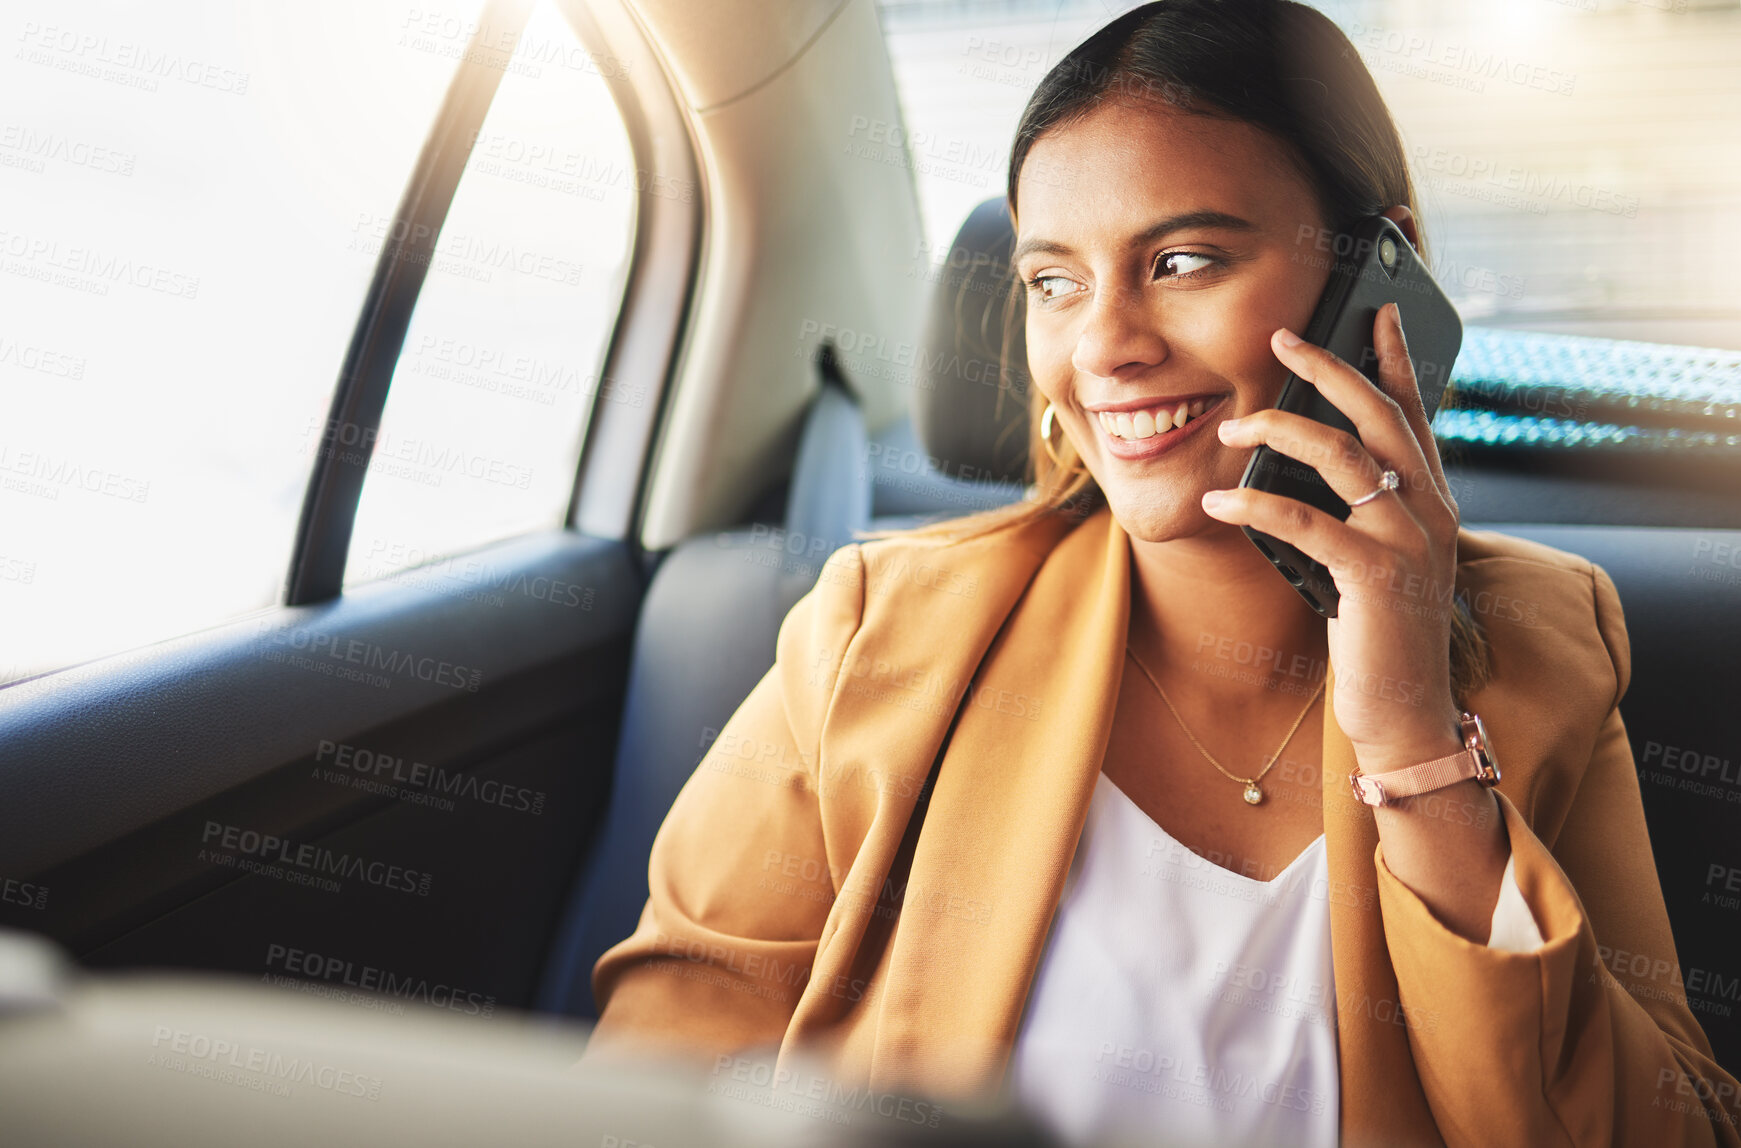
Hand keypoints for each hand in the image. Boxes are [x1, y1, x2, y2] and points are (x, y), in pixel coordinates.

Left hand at [1201, 303, 1462, 769]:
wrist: (1407, 712)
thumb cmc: (1381, 637)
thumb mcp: (1378, 561)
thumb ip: (1361, 513)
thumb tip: (1310, 467)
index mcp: (1432, 502)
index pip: (1414, 414)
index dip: (1395, 359)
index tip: (1373, 312)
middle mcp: (1430, 511)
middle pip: (1379, 415)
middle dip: (1330, 367)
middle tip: (1283, 336)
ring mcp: (1408, 540)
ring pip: (1343, 454)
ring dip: (1281, 429)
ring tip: (1233, 423)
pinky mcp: (1376, 575)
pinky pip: (1306, 521)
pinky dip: (1255, 503)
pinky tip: (1218, 499)